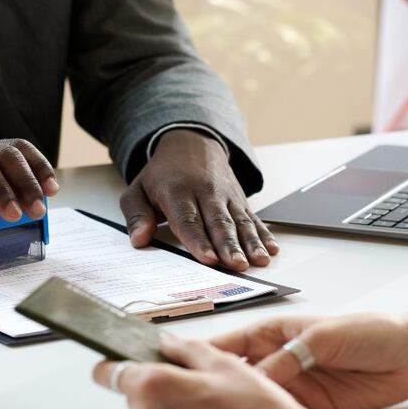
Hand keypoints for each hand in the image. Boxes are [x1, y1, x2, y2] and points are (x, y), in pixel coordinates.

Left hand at [92, 335, 353, 408]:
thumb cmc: (256, 408)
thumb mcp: (221, 362)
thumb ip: (183, 349)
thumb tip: (164, 343)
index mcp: (153, 386)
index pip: (109, 372)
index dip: (115, 364)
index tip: (121, 362)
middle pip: (134, 396)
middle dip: (156, 388)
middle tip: (196, 387)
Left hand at [120, 129, 277, 270]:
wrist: (191, 143)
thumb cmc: (162, 174)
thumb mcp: (138, 190)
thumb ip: (136, 215)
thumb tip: (138, 240)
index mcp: (177, 191)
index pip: (188, 219)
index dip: (198, 241)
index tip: (208, 260)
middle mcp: (205, 192)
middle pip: (219, 222)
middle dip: (229, 245)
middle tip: (237, 265)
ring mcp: (226, 195)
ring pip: (240, 220)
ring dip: (251, 242)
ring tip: (258, 261)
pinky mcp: (239, 199)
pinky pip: (253, 217)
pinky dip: (264, 233)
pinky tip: (271, 248)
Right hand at [209, 313, 407, 408]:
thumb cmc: (370, 331)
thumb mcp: (322, 337)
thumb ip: (289, 357)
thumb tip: (260, 378)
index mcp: (274, 333)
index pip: (229, 344)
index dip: (203, 354)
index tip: (179, 366)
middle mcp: (277, 358)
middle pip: (235, 375)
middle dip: (213, 386)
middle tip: (191, 401)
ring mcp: (292, 384)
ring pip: (254, 398)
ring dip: (238, 407)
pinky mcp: (308, 407)